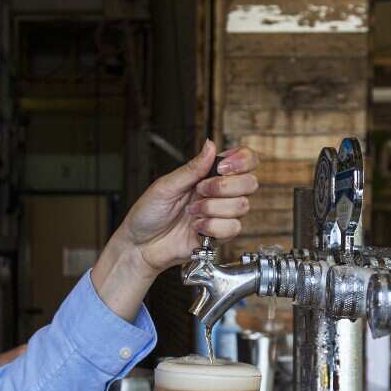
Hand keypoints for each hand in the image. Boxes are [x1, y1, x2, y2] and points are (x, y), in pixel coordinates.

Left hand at [120, 140, 260, 277]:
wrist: (140, 245)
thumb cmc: (148, 214)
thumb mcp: (166, 186)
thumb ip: (192, 168)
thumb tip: (210, 145)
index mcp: (208, 175)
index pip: (245, 161)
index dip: (242, 160)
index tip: (222, 167)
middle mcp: (219, 194)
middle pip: (250, 183)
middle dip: (223, 186)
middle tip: (199, 191)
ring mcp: (221, 215)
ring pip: (242, 206)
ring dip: (213, 208)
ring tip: (192, 212)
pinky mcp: (219, 236)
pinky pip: (233, 228)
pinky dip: (212, 226)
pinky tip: (196, 227)